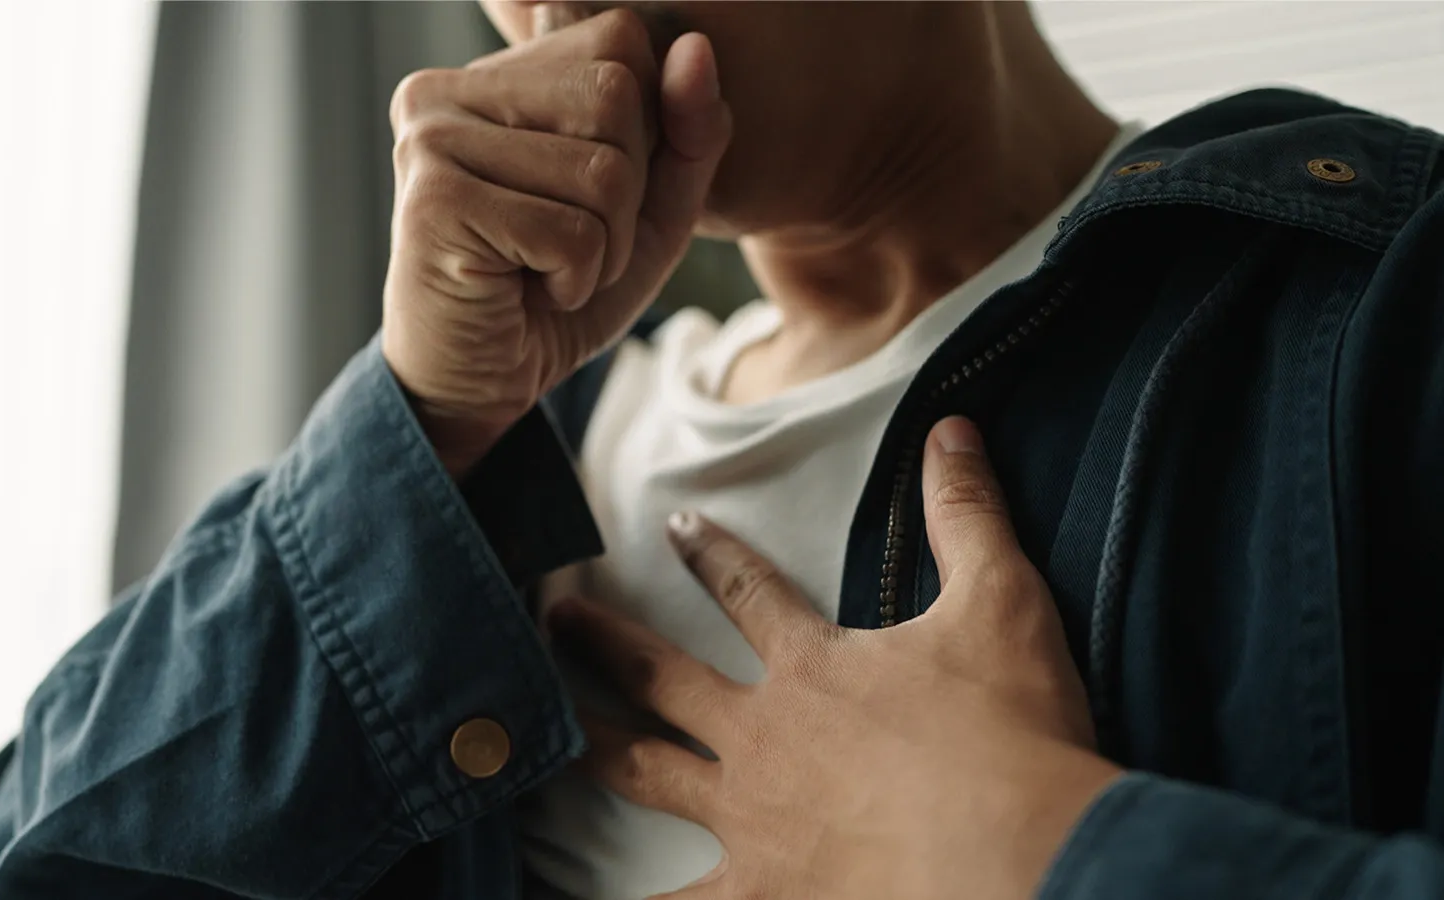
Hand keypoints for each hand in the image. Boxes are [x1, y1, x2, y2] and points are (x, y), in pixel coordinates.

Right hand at [381, 9, 732, 475]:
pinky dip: (575, 280)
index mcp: (492, 75)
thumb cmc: (556, 292)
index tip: (588, 194)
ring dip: (603, 246)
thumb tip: (696, 49)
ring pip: (602, 167)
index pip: (620, 39)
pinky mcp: (435, 202)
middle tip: (568, 242)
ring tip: (547, 269)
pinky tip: (526, 291)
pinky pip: (572, 230)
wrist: (478, 385)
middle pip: (616, 92)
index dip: (643, 128)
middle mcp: (445, 90)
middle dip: (626, 192)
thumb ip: (687, 132)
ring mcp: (431, 141)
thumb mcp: (650, 211)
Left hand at [547, 417, 1123, 899]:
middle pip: (661, 676)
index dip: (709, 554)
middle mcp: (762, 737)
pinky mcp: (764, 894)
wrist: (1023, 856)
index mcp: (812, 667)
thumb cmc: (1013, 735)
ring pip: (646, 774)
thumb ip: (966, 515)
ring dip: (593, 747)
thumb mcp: (1002, 604)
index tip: (672, 524)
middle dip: (604, 642)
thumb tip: (952, 428)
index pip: (747, 591)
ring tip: (544, 739)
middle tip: (554, 617)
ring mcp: (752, 821)